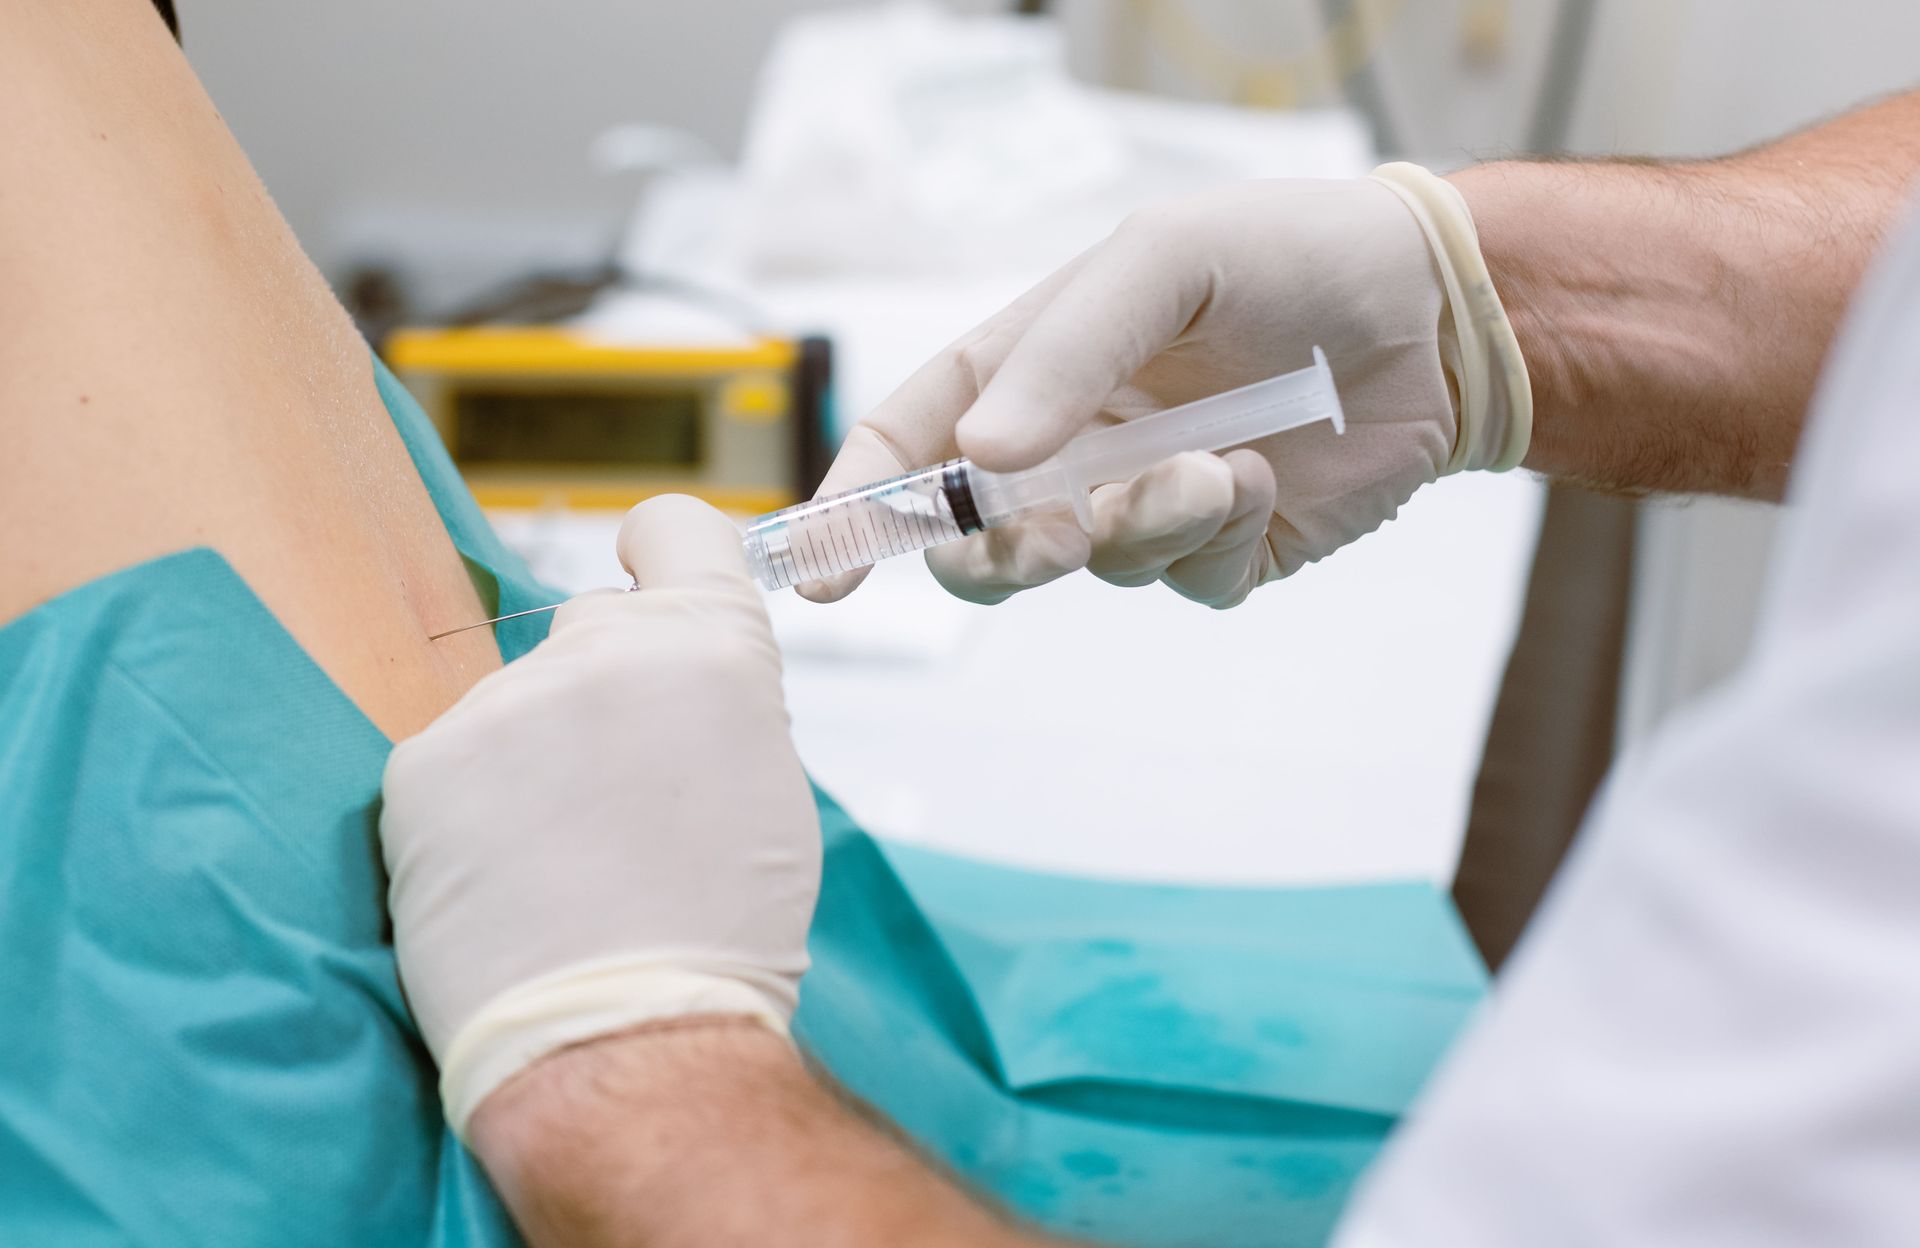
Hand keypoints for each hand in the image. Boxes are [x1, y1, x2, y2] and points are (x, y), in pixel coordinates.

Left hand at [381, 496, 820, 1137]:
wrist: (626, 1040)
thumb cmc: (721, 935)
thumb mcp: (767, 786)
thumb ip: (719, 697)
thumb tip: (675, 682)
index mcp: (712, 645)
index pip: (673, 527)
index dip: (663, 557)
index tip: (647, 589)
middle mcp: (604, 648)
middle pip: (590, 629)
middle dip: (602, 693)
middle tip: (616, 795)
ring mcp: (502, 704)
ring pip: (515, 708)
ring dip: (531, 762)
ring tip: (561, 865)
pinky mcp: (419, 766)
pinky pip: (450, 767)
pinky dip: (471, 816)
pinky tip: (506, 884)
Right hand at [801, 166, 1527, 607]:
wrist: (1430, 311)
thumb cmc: (1285, 255)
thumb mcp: (1161, 261)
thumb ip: (1065, 353)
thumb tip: (981, 457)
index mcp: (1029, 368)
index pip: (912, 446)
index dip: (857, 509)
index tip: (822, 573)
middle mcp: (1073, 447)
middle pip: (979, 542)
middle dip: (999, 554)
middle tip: (1055, 535)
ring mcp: (1142, 504)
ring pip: (1089, 567)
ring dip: (1143, 526)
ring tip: (1217, 465)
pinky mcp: (1216, 549)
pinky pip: (1181, 581)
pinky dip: (1212, 536)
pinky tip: (1258, 476)